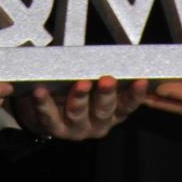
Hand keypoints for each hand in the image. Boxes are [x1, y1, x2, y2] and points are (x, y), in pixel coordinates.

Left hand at [11, 76, 147, 140]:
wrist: (47, 114)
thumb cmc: (78, 92)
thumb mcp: (96, 87)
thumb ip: (106, 74)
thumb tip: (119, 52)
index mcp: (113, 113)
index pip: (127, 104)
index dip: (136, 95)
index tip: (141, 81)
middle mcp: (98, 123)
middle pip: (104, 110)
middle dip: (106, 94)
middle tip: (108, 80)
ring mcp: (76, 129)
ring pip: (78, 114)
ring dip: (79, 98)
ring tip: (80, 84)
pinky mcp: (54, 129)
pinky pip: (49, 117)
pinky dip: (44, 103)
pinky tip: (40, 91)